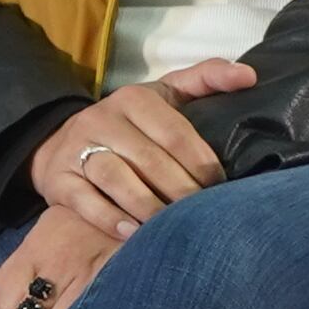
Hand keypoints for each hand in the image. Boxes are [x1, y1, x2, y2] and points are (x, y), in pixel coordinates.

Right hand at [27, 58, 256, 241]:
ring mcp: (76, 150)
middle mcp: (101, 119)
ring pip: (116, 178)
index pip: (175, 133)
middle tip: (204, 214)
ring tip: (172, 227)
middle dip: (182, 191)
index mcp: (132, 98)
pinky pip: (85, 201)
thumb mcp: (163, 95)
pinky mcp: (59, 180)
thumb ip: (206, 80)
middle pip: (149, 160)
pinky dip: (111, 219)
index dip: (203, 164)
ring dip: (149, 207)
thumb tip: (249, 76)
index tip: (221, 186)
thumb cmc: (130, 124)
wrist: (61, 143)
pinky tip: (134, 233)